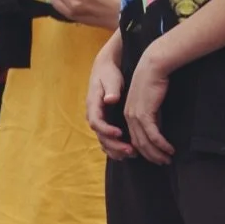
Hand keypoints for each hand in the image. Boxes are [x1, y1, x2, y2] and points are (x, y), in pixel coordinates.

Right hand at [86, 44, 134, 160]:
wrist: (104, 69)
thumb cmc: (108, 74)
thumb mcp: (110, 79)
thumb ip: (111, 90)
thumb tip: (110, 99)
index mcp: (93, 105)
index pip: (96, 122)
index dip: (107, 130)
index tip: (119, 133)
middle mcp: (93, 115)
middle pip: (100, 136)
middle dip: (115, 145)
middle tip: (130, 150)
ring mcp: (98, 120)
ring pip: (103, 140)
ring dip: (116, 150)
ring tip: (131, 154)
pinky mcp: (104, 122)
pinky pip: (106, 139)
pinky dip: (114, 148)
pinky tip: (126, 154)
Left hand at [124, 45, 175, 163]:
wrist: (153, 66)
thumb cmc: (154, 79)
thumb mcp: (149, 97)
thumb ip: (151, 111)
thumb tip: (157, 122)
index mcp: (129, 113)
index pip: (134, 138)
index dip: (144, 150)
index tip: (156, 156)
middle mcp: (129, 116)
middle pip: (139, 144)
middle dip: (151, 156)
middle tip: (163, 162)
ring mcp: (135, 116)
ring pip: (145, 142)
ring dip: (157, 153)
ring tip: (167, 159)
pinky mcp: (144, 114)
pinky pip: (153, 135)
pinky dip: (161, 144)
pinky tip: (170, 149)